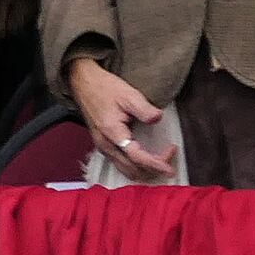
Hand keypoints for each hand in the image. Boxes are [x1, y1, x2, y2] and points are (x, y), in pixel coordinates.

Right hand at [67, 57, 174, 180]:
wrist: (84, 84)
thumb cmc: (105, 88)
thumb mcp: (129, 95)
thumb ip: (144, 109)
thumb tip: (157, 118)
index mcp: (112, 133)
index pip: (136, 157)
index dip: (154, 163)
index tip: (169, 168)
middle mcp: (105, 145)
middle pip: (131, 169)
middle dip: (152, 169)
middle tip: (170, 161)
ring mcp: (103, 146)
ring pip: (125, 169)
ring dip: (143, 171)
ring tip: (161, 163)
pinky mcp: (103, 145)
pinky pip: (120, 164)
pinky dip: (135, 167)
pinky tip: (146, 161)